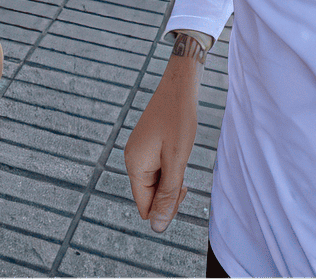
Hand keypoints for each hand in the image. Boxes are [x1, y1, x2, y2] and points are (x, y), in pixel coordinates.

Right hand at [124, 58, 199, 232]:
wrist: (180, 85)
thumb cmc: (179, 120)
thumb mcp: (176, 161)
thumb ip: (167, 195)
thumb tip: (157, 229)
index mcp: (134, 166)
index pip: (145, 209)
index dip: (165, 207)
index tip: (181, 187)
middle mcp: (132, 160)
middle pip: (150, 198)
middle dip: (169, 193)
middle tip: (184, 174)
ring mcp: (139, 152)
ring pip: (155, 184)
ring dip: (171, 178)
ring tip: (180, 157)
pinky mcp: (147, 145)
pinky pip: (157, 169)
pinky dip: (170, 167)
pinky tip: (178, 151)